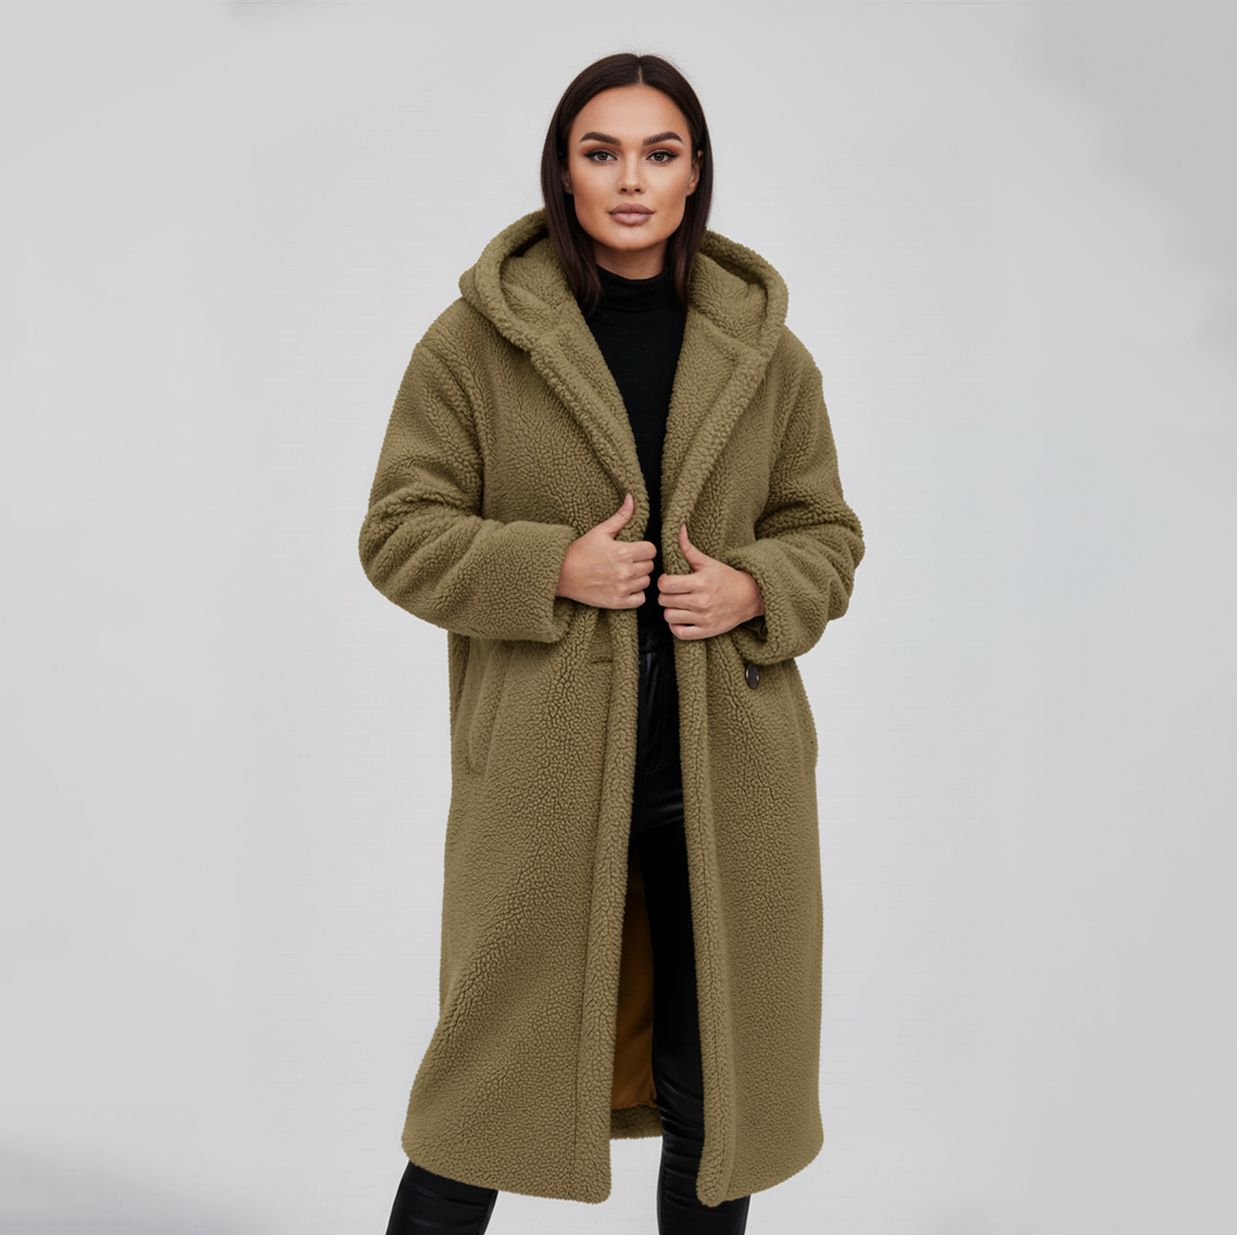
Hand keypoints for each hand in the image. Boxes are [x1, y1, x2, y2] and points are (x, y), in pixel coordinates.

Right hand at [555, 494, 656, 608]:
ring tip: (624, 574)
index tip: (634, 550)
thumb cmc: (579, 552)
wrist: (560, 574)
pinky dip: (635, 594)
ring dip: (638, 578)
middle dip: (641, 562)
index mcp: (623, 552)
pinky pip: (640, 599)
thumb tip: (632, 498)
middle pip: (650, 566)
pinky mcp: (617, 602)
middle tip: (627, 561)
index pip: (651, 550)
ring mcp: (622, 588)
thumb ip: (620, 517)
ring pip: (646, 582)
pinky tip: (624, 587)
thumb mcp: (600, 531)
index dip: (644, 549)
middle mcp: (625, 571)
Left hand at [657, 525, 764, 638]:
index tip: (668, 580)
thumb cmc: (726, 578)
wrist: (750, 597)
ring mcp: (704, 618)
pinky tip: (681, 618)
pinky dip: (676, 626)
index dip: (662, 581)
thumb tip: (679, 529)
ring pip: (669, 616)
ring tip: (677, 605)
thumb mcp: (708, 562)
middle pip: (664, 600)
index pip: (665, 584)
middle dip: (665, 595)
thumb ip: (689, 549)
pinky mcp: (706, 631)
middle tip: (673, 592)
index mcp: (700, 582)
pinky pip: (680, 633)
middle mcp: (701, 602)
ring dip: (670, 610)